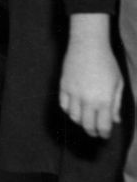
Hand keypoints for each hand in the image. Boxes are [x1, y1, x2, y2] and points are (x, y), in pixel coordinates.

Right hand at [60, 14, 124, 138]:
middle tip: (95, 133)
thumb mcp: (118, 84)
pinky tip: (74, 109)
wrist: (88, 45)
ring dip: (79, 121)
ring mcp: (74, 92)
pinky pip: (63, 105)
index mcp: (104, 100)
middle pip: (87, 125)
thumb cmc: (107, 63)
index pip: (103, 126)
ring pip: (73, 117)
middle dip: (92, 131)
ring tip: (85, 120)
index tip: (105, 135)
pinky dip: (68, 110)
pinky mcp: (63, 85)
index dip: (104, 134)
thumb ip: (116, 104)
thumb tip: (115, 120)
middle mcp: (88, 99)